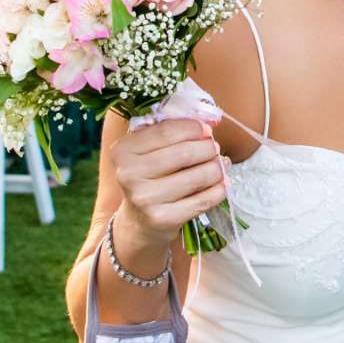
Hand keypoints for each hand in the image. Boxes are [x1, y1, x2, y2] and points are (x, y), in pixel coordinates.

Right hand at [109, 118, 229, 261]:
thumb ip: (171, 132)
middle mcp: (129, 174)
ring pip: (198, 176)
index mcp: (123, 151)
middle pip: (185, 153)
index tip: (206, 130)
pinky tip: (220, 184)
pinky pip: (203, 199)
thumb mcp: (148, 151)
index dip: (193, 127)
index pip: (167, 130)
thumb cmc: (150, 177)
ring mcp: (145, 199)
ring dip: (217, 168)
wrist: (139, 221)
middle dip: (208, 148)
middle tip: (214, 149)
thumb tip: (210, 121)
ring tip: (218, 166)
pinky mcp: (163, 219)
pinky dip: (218, 189)